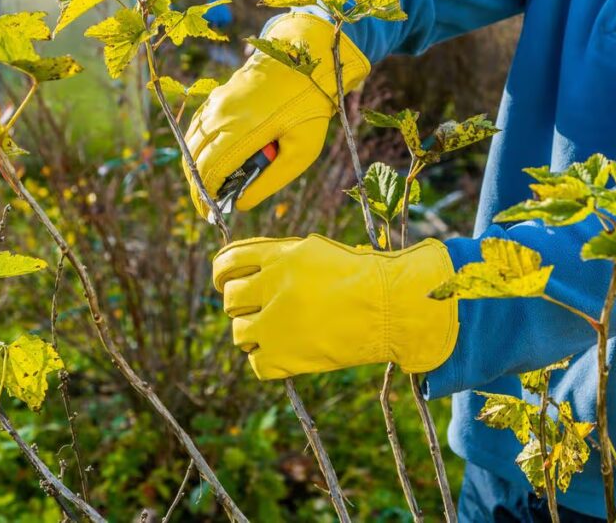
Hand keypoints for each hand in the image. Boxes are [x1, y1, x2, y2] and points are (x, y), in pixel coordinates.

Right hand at [182, 13, 369, 217]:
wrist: (304, 58)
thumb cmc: (309, 107)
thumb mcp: (301, 151)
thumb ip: (269, 181)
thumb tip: (240, 204)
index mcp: (242, 130)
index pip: (209, 171)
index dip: (205, 196)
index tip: (211, 214)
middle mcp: (221, 115)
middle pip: (195, 160)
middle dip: (198, 187)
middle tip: (209, 206)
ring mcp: (216, 103)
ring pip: (192, 144)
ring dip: (196, 167)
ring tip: (211, 186)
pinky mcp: (217, 96)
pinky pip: (198, 128)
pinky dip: (199, 148)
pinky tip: (213, 159)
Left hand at [212, 234, 458, 379]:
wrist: (393, 308)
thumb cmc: (362, 277)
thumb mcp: (317, 252)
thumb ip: (279, 258)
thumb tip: (246, 269)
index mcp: (280, 256)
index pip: (228, 261)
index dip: (222, 274)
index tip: (224, 283)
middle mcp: (273, 287)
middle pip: (231, 299)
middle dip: (241, 306)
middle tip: (259, 311)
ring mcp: (277, 323)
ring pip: (239, 333)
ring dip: (253, 334)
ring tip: (276, 334)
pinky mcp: (287, 356)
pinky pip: (256, 364)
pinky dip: (267, 361)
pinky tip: (286, 354)